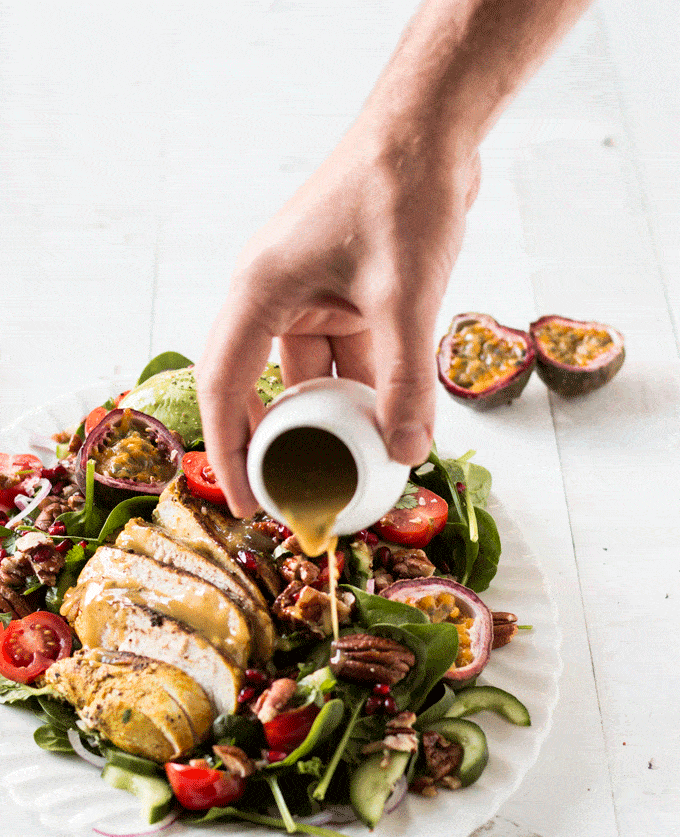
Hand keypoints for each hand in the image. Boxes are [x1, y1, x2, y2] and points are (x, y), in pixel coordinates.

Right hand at [196, 117, 480, 516]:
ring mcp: (309, 294)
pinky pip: (344, 355)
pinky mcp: (343, 292)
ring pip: (310, 375)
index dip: (230, 452)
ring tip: (350, 467)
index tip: (247, 502)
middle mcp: (274, 295)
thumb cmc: (401, 191)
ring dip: (331, 417)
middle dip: (278, 442)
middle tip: (295, 493)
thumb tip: (407, 452)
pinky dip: (363, 387)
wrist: (429, 130)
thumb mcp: (404, 296)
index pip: (224, 386)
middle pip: (258, 385)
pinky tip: (388, 420)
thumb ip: (405, 380)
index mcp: (259, 291)